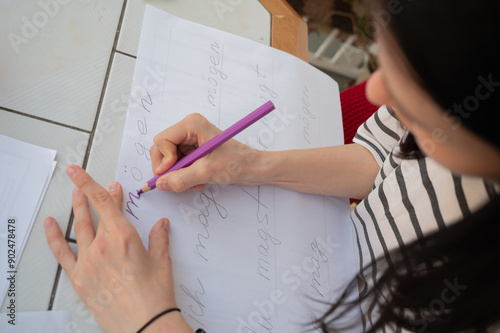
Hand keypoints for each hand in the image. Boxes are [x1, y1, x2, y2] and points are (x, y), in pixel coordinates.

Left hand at [44, 165, 192, 332]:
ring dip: (77, 210)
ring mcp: (88, 262)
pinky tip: (51, 226)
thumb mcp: (162, 260)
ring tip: (74, 196)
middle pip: (94, 213)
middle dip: (90, 196)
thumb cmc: (155, 294)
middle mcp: (102, 246)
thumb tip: (161, 225)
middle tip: (84, 184)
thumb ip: (159, 238)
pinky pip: (63, 254)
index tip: (80, 172)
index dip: (91, 184)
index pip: (105, 203)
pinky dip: (54, 238)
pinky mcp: (80, 278)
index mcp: (123, 237)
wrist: (145, 323)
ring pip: (79, 229)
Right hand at [150, 113, 260, 191]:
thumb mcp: (207, 172)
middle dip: (169, 169)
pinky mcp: (194, 150)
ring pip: (169, 159)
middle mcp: (189, 129)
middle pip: (161, 149)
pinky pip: (178, 164)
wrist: (255, 168)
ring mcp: (191, 139)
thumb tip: (160, 184)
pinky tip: (197, 181)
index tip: (172, 173)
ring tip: (194, 183)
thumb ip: (181, 178)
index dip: (164, 160)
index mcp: (192, 125)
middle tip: (181, 182)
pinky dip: (184, 175)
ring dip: (178, 174)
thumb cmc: (237, 163)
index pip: (161, 140)